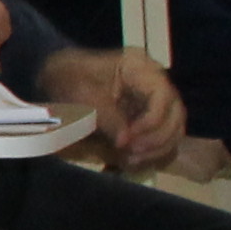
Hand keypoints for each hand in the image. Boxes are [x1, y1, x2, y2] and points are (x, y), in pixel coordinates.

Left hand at [43, 45, 185, 171]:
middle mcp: (155, 84)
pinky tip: (130, 162)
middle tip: (131, 154)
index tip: (128, 140)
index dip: (152, 122)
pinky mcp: (148, 120)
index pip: (164, 96)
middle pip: (175, 115)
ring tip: (129, 161)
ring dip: (156, 150)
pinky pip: (162, 140)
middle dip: (157, 139)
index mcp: (141, 68)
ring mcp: (154, 103)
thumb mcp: (80, 92)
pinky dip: (151, 153)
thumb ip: (105, 115)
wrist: (54, 80)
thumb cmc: (66, 79)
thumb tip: (126, 142)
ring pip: (174, 130)